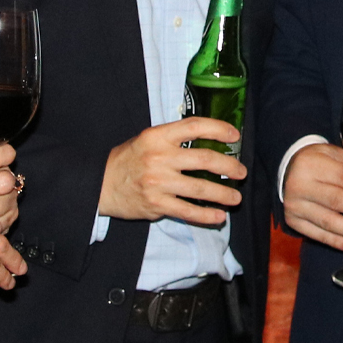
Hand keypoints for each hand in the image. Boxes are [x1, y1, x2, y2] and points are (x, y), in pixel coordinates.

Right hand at [98, 119, 245, 227]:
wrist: (101, 184)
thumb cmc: (129, 160)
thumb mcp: (147, 140)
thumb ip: (174, 139)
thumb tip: (210, 140)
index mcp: (157, 136)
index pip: (194, 126)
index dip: (218, 128)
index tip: (235, 136)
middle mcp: (159, 157)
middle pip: (204, 159)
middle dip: (229, 167)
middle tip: (241, 172)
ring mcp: (158, 182)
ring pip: (201, 188)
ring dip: (223, 194)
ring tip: (235, 198)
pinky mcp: (157, 204)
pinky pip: (188, 211)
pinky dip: (207, 215)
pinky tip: (219, 216)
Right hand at [283, 142, 342, 251]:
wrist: (290, 172)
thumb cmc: (319, 163)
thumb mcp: (338, 157)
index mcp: (311, 163)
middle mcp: (299, 184)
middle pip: (335, 199)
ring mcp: (294, 205)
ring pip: (327, 220)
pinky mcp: (293, 221)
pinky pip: (317, 234)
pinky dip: (336, 241)